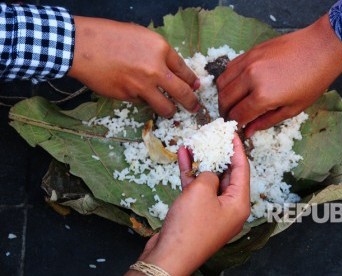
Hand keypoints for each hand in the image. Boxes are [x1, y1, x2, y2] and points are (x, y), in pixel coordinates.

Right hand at [68, 16, 199, 117]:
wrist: (83, 46)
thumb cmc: (110, 36)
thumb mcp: (141, 36)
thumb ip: (158, 53)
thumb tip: (171, 70)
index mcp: (161, 49)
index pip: (185, 71)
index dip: (192, 81)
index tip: (196, 87)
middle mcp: (156, 69)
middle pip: (183, 93)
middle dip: (191, 103)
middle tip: (194, 108)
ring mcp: (143, 85)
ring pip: (166, 107)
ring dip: (171, 110)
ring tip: (171, 111)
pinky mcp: (129, 97)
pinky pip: (143, 103)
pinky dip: (144, 101)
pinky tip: (139, 95)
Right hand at [128, 134, 249, 275]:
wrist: (169, 256)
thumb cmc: (190, 226)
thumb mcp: (202, 191)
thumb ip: (209, 174)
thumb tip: (209, 173)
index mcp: (239, 204)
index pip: (243, 169)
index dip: (237, 149)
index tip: (232, 133)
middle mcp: (229, 208)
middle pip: (227, 174)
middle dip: (217, 154)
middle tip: (211, 136)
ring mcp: (213, 212)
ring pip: (209, 180)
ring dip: (201, 162)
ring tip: (193, 142)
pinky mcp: (197, 215)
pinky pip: (197, 190)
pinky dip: (190, 174)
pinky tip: (183, 156)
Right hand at [217, 14, 341, 136]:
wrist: (321, 48)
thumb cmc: (313, 81)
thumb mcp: (293, 108)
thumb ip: (266, 121)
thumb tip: (249, 131)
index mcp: (262, 96)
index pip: (238, 115)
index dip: (235, 125)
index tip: (238, 128)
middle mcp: (250, 78)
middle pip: (225, 100)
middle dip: (225, 113)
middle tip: (231, 118)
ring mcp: (248, 62)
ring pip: (222, 83)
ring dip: (223, 96)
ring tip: (231, 103)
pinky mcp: (249, 52)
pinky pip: (229, 68)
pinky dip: (228, 80)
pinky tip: (236, 86)